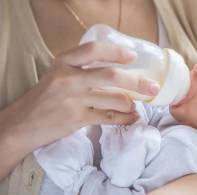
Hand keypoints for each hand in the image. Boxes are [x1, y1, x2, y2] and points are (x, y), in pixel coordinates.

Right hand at [0, 42, 159, 149]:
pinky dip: (125, 119)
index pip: (94, 50)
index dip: (116, 52)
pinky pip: (109, 118)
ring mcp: (73, 100)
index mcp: (64, 62)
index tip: (133, 57)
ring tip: (137, 105)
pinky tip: (132, 118)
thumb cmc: (46, 96)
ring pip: (114, 99)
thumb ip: (82, 67)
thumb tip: (119, 67)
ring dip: (132, 103)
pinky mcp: (77, 119)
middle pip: (111, 76)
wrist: (23, 123)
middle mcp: (69, 78)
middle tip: (152, 87)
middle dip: (137, 82)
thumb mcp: (58, 73)